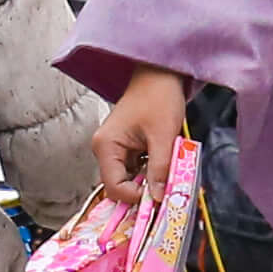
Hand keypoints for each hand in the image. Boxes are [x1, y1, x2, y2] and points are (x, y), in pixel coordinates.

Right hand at [92, 68, 189, 204]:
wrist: (160, 74)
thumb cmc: (158, 97)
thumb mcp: (163, 136)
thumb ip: (160, 169)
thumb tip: (158, 197)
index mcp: (106, 146)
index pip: (114, 187)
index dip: (136, 197)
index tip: (159, 196)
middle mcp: (105, 150)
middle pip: (120, 185)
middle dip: (144, 190)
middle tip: (166, 188)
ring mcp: (115, 149)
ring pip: (130, 179)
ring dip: (149, 180)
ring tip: (167, 171)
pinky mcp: (126, 147)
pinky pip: (137, 168)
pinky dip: (151, 171)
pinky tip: (163, 163)